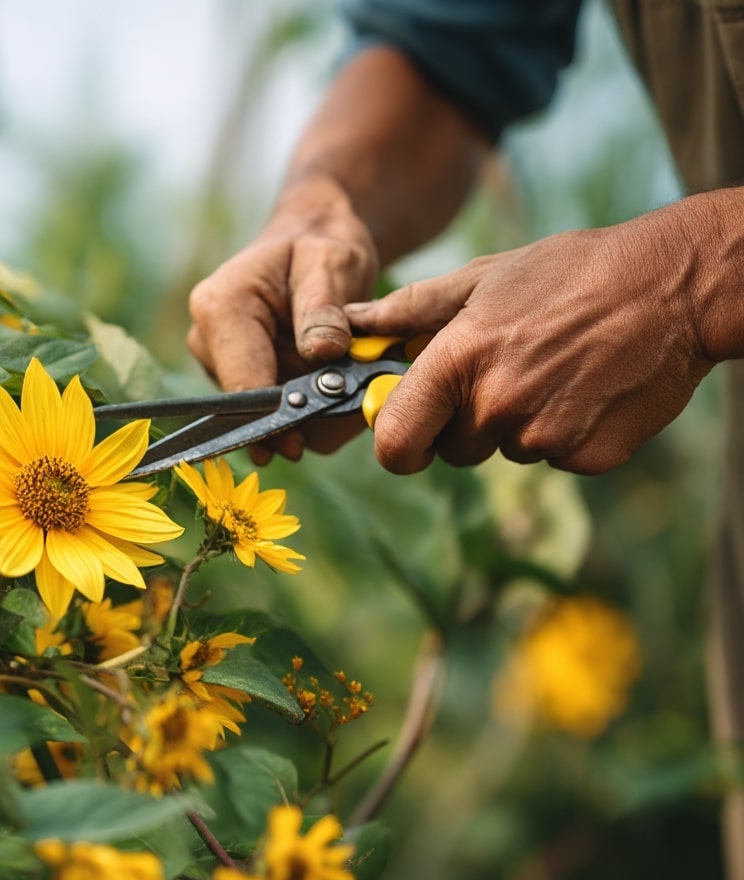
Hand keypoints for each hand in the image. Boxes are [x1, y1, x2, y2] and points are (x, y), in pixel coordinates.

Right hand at [187, 176, 377, 461]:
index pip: (241, 384)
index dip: (273, 418)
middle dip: (304, 411)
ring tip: (349, 378)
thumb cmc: (318, 251)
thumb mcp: (331, 264)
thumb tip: (324, 352)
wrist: (308, 247)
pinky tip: (335, 386)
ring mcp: (220, 368)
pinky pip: (276, 418)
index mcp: (220, 308)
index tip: (300, 443)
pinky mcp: (238, 385)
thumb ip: (325, 308)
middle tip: (355, 397)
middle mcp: (208, 342)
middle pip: (253, 408)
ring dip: (312, 412)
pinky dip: (311, 412)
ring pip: (267, 418)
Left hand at [346, 205, 718, 474]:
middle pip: (454, 450)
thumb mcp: (482, 278)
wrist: (674, 287)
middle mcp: (495, 407)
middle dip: (467, 423)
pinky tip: (587, 389)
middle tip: (507, 372)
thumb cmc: (569, 274)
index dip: (397, 446)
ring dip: (519, 425)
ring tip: (554, 370)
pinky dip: (565, 434)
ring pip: (506, 452)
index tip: (407, 436)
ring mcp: (544, 438)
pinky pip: (554, 459)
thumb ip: (409, 311)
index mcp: (458, 363)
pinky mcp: (587, 458)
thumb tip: (351, 325)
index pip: (396, 443)